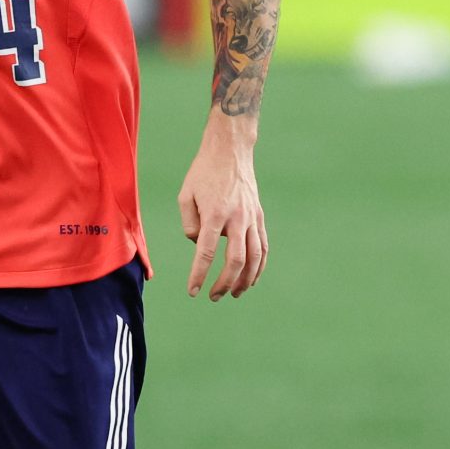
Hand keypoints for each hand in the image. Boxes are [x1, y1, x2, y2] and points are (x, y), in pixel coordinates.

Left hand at [177, 120, 267, 300]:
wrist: (230, 151)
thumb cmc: (203, 173)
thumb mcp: (185, 196)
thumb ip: (189, 225)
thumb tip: (199, 247)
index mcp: (215, 214)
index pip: (205, 252)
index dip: (199, 275)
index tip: (193, 291)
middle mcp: (236, 218)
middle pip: (236, 260)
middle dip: (225, 283)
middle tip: (213, 297)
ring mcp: (252, 218)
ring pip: (255, 257)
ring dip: (246, 280)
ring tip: (235, 294)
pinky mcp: (259, 217)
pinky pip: (264, 247)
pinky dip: (260, 266)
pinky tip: (252, 279)